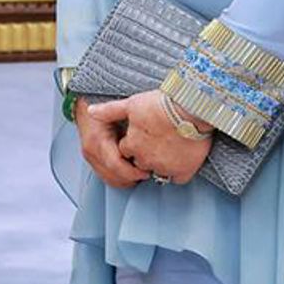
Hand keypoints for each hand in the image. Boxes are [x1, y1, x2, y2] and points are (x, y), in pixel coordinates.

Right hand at [74, 97, 147, 188]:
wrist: (84, 103)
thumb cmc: (102, 104)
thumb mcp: (118, 111)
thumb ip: (131, 126)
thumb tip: (149, 140)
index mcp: (97, 140)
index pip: (116, 166)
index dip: (134, 172)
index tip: (147, 170)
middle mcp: (91, 151)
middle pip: (115, 177)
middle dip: (132, 178)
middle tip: (146, 170)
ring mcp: (90, 157)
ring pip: (112, 180)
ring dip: (127, 179)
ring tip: (139, 169)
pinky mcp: (92, 160)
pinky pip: (107, 177)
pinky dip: (120, 176)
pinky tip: (129, 168)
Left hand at [92, 91, 211, 185]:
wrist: (192, 109)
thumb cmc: (161, 104)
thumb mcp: (132, 104)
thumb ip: (110, 111)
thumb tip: (91, 112)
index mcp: (132, 145)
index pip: (126, 150)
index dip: (133, 142)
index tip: (143, 134)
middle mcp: (146, 160)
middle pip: (140, 162)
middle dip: (145, 154)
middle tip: (157, 139)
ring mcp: (165, 167)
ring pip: (158, 171)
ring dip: (160, 163)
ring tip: (169, 146)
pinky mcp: (183, 171)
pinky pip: (177, 178)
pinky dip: (178, 170)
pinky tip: (181, 157)